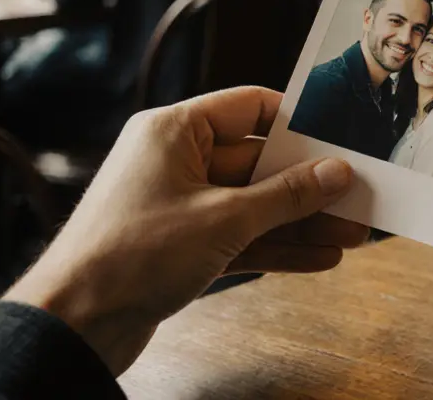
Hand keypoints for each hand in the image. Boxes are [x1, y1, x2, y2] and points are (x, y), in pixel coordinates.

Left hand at [5, 87, 367, 374]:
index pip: (248, 107)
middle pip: (258, 161)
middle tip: (358, 197)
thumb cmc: (131, 256)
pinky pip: (239, 238)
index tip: (341, 136)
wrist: (74, 324)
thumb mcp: (225, 219)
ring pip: (253, 205)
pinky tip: (319, 259)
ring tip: (352, 235)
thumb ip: (286, 195)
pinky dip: (276, 247)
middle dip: (309, 185)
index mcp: (174, 131)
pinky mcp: (180, 247)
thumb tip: (336, 172)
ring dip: (300, 221)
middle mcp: (175, 160)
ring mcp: (178, 206)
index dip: (298, 121)